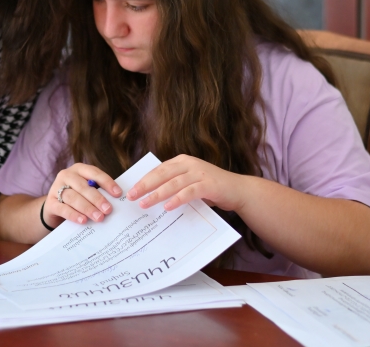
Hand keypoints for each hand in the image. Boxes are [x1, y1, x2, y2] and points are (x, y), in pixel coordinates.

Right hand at [42, 163, 122, 228]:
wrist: (54, 207)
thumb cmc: (76, 196)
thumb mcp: (86, 190)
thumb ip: (98, 191)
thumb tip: (115, 200)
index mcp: (79, 169)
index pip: (94, 173)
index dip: (107, 182)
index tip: (118, 194)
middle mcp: (66, 175)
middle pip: (83, 186)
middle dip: (97, 199)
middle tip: (108, 210)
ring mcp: (56, 188)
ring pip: (73, 197)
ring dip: (87, 208)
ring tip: (98, 217)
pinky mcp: (50, 203)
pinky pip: (63, 209)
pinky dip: (74, 215)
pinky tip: (83, 220)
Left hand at [127, 155, 248, 212]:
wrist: (237, 189)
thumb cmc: (211, 188)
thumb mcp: (190, 182)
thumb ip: (175, 184)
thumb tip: (151, 195)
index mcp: (182, 161)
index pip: (158, 169)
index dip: (144, 179)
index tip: (131, 190)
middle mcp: (190, 164)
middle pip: (162, 174)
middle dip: (146, 185)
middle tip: (132, 196)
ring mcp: (199, 173)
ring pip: (174, 183)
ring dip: (158, 194)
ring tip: (145, 203)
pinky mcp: (208, 185)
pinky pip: (189, 192)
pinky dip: (177, 199)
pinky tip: (167, 207)